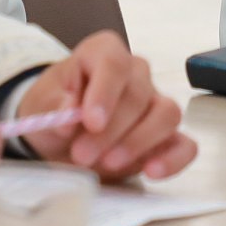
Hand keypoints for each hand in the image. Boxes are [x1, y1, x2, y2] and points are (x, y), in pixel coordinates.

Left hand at [11, 32, 198, 183]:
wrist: (59, 135)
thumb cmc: (53, 110)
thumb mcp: (41, 106)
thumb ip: (53, 107)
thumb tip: (68, 115)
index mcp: (103, 53)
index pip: (114, 62)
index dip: (105, 91)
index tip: (90, 121)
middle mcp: (136, 73)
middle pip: (138, 93)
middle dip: (111, 129)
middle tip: (81, 155)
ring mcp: (155, 104)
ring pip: (167, 114)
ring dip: (139, 142)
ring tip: (108, 164)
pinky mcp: (166, 138)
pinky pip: (185, 144)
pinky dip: (173, 159)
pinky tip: (152, 172)